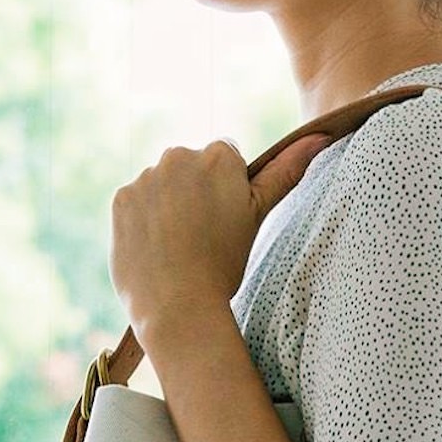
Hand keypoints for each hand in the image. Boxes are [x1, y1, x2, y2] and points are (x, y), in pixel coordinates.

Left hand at [110, 132, 331, 350]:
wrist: (178, 306)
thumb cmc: (224, 264)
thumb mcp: (259, 215)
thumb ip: (286, 172)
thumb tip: (320, 136)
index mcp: (218, 155)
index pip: (223, 159)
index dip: (225, 193)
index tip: (223, 222)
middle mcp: (178, 155)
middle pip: (189, 168)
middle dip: (194, 194)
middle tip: (201, 238)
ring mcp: (146, 177)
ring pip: (160, 186)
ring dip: (166, 207)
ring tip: (176, 247)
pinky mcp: (121, 199)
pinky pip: (135, 203)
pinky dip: (142, 222)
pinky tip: (154, 248)